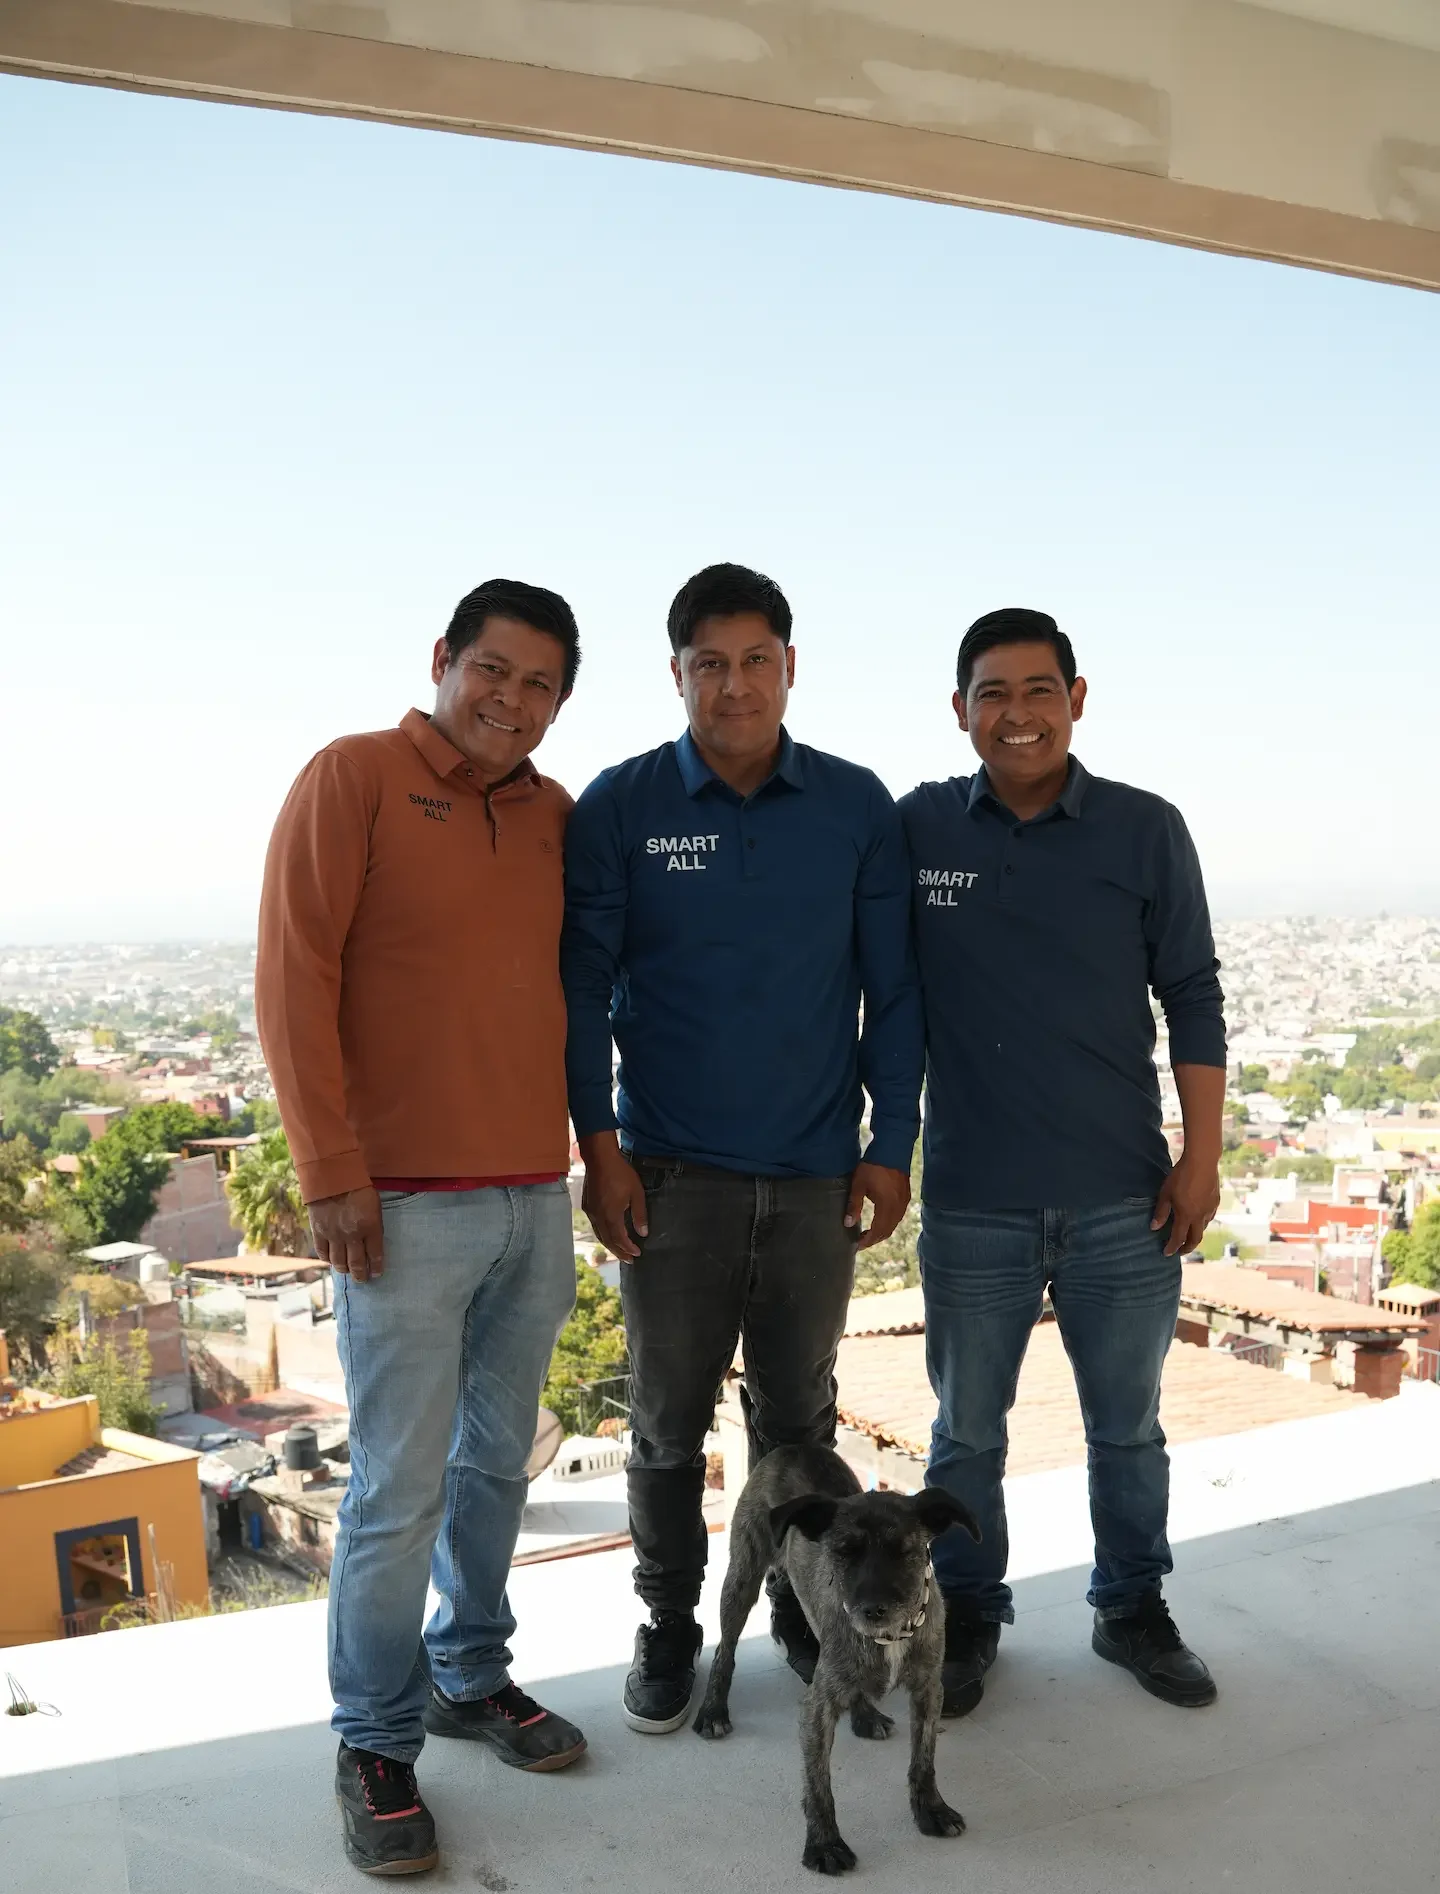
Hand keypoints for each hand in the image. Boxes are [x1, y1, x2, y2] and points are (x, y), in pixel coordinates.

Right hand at [308, 1186, 384, 1281]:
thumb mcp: (375, 1205)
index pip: (375, 1255)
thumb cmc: (358, 1187)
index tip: (376, 1273)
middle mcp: (352, 1235)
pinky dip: (328, 1260)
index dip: (376, 1267)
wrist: (332, 1176)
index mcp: (370, 1227)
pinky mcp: (319, 1232)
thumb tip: (372, 1244)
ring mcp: (334, 1235)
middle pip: (356, 1264)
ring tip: (348, 1272)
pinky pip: (323, 1253)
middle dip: (361, 1275)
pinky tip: (332, 1260)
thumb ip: (374, 1225)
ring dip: (345, 1270)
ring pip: (339, 1262)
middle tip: (363, 1279)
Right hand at [578, 1132, 647, 1261]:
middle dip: (619, 1252)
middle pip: (607, 1240)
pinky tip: (608, 1234)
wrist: (600, 1158)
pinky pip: (595, 1226)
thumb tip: (643, 1233)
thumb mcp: (636, 1193)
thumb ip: (639, 1215)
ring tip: (619, 1251)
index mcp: (611, 1215)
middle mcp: (598, 1217)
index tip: (637, 1254)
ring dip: (610, 1245)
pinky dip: (603, 1234)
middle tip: (629, 1260)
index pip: (619, 1239)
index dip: (628, 1248)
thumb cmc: (620, 1173)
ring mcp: (590, 1211)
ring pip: (599, 1234)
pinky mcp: (587, 1205)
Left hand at [846, 1161, 910, 1250]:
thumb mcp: (858, 1185)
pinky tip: (879, 1221)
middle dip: (874, 1239)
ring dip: (882, 1231)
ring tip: (869, 1233)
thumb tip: (848, 1224)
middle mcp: (898, 1207)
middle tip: (861, 1242)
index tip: (857, 1245)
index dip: (868, 1240)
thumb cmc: (872, 1166)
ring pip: (894, 1224)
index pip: (878, 1231)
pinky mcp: (906, 1196)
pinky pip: (898, 1216)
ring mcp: (904, 1202)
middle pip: (887, 1231)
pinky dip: (889, 1223)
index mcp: (887, 1206)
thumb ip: (854, 1205)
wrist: (892, 1149)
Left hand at [1151, 1153, 1220, 1257]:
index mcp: (1186, 1215)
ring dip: (1195, 1235)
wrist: (1202, 1161)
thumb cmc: (1180, 1176)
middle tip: (1180, 1251)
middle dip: (1187, 1248)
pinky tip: (1199, 1219)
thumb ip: (1161, 1212)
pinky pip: (1209, 1218)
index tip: (1166, 1253)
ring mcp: (1210, 1209)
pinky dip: (1202, 1223)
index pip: (1179, 1238)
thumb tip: (1154, 1227)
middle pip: (1195, 1239)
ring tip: (1188, 1236)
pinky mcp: (1216, 1201)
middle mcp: (1200, 1216)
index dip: (1172, 1247)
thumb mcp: (1166, 1193)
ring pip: (1203, 1228)